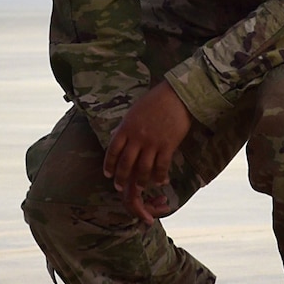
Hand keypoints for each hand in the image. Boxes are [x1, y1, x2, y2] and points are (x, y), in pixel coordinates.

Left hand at [103, 82, 192, 224]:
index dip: (109, 165)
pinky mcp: (167, 145)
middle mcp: (137, 137)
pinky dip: (159, 176)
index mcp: (126, 128)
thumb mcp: (133, 112)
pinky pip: (161, 166)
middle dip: (121, 178)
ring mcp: (152, 143)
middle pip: (125, 163)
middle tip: (119, 187)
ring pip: (143, 168)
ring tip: (139, 188)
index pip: (113, 150)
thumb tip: (116, 137)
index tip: (108, 174)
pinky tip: (159, 182)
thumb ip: (125, 127)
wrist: (176, 96)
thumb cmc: (154, 101)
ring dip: (140, 181)